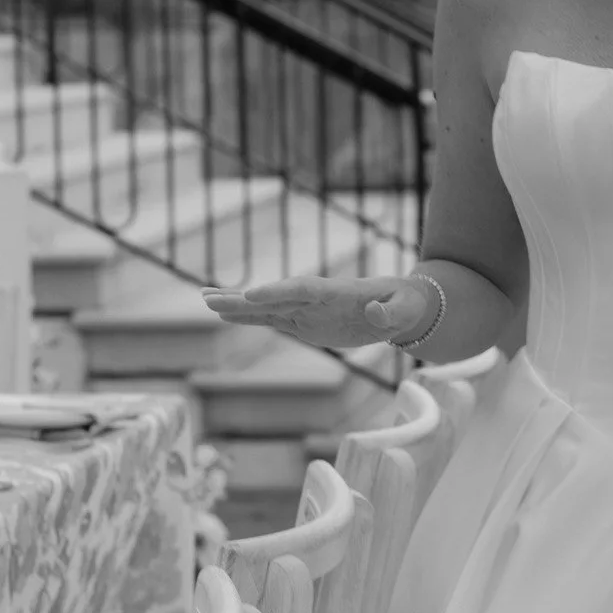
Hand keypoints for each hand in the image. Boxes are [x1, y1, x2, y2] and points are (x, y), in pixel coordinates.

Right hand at [203, 275, 413, 352]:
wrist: (402, 306)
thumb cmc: (406, 305)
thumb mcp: (406, 310)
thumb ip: (390, 314)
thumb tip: (374, 314)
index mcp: (338, 291)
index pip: (302, 289)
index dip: (277, 292)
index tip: (250, 296)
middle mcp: (316, 298)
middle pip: (275, 296)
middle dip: (243, 298)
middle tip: (209, 298)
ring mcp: (308, 310)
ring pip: (266, 307)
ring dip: (237, 305)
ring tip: (205, 301)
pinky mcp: (305, 323)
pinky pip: (272, 320)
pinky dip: (249, 317)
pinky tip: (225, 315)